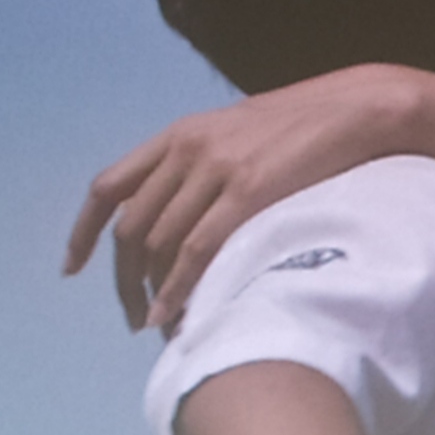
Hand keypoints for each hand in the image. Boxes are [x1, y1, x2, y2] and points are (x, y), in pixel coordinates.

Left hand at [70, 65, 429, 331]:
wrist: (359, 108)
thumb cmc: (308, 126)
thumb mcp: (240, 134)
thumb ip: (205, 164)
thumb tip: (184, 211)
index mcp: (179, 135)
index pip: (109, 187)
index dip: (84, 233)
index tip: (74, 269)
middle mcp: (187, 150)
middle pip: (131, 227)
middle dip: (123, 281)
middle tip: (135, 317)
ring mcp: (217, 169)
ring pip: (159, 243)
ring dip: (152, 292)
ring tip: (160, 326)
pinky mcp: (250, 190)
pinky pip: (197, 249)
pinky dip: (179, 287)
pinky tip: (176, 314)